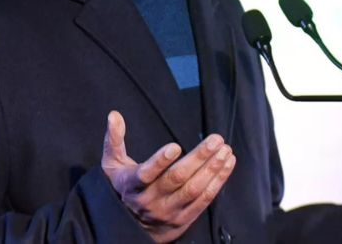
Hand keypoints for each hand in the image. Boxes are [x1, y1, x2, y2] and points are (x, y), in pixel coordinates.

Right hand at [101, 110, 235, 242]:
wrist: (134, 227)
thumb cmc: (125, 186)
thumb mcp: (113, 165)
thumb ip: (114, 140)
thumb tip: (114, 115)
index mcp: (132, 185)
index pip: (145, 175)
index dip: (159, 161)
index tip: (175, 146)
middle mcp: (150, 201)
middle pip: (176, 179)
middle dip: (198, 158)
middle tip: (215, 140)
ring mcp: (168, 211)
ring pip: (193, 190)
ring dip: (212, 170)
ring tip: (225, 150)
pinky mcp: (184, 218)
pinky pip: (204, 200)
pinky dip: (218, 182)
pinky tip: (228, 164)